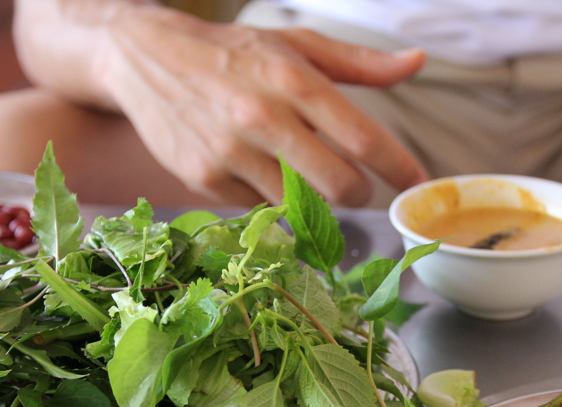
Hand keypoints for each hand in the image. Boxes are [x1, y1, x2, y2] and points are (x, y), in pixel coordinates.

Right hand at [99, 5, 428, 205]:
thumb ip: (359, 63)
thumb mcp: (296, 45)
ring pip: (298, 205)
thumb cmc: (234, 52)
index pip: (363, 137)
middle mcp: (263, 117)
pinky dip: (267, 198)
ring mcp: (230, 151)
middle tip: (358, 187)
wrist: (144, 57)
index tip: (417, 182)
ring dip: (314, 201)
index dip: (398, 167)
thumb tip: (417, 62)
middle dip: (359, 194)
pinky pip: (256, 207)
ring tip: (306, 178)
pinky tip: (258, 172)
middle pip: (338, 185)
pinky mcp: (203, 178)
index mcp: (294, 79)